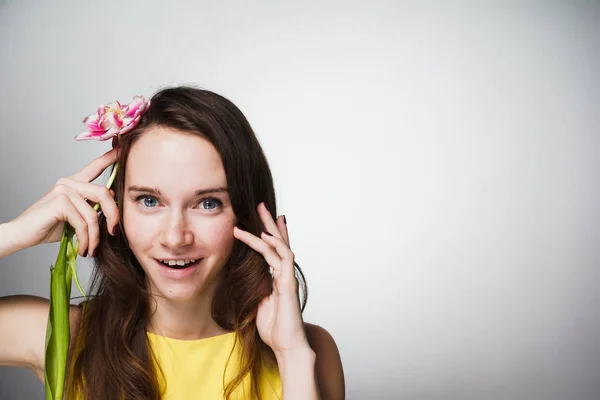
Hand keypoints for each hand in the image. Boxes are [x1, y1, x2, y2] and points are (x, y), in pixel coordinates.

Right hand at [9, 148, 119, 256]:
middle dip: (113, 216)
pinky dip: (85, 239)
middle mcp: (69, 182)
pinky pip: (82, 222)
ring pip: (93, 213)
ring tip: (91, 248)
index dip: (111, 157)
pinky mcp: (59, 202)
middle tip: (113, 232)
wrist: (23, 234)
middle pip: (104, 193)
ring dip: (95, 236)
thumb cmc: (50, 226)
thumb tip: (113, 206)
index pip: (96, 166)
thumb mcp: (77, 216)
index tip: (123, 148)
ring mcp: (63, 190)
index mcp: (75, 182)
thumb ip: (92, 207)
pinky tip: (83, 248)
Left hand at [233, 203, 309, 356]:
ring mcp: (287, 278)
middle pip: (279, 241)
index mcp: (277, 278)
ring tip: (260, 211)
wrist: (287, 346)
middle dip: (269, 222)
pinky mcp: (288, 284)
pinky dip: (274, 246)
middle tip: (261, 204)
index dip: (270, 233)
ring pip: (280, 246)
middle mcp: (284, 274)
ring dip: (269, 228)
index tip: (261, 218)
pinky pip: (283, 260)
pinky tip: (265, 236)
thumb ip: (255, 289)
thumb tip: (244, 280)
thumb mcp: (258, 304)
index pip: (274, 249)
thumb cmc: (275, 329)